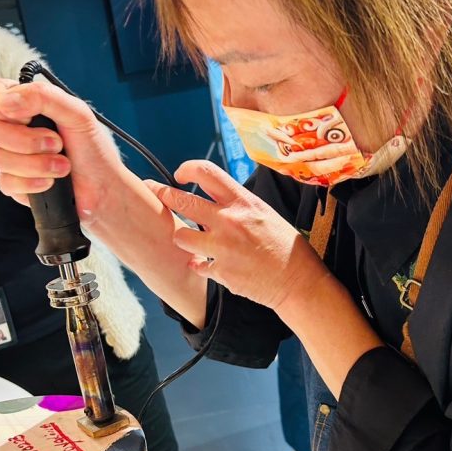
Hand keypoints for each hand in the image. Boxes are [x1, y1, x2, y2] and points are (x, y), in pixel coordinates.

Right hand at [0, 78, 124, 221]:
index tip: (22, 116)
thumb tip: (6, 101)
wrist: (103, 189)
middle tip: (57, 144)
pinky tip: (50, 182)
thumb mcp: (77, 113)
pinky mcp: (14, 184)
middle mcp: (15, 131)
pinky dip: (32, 183)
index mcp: (27, 107)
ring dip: (37, 164)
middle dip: (28, 141)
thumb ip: (43, 96)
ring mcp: (12, 158)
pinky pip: (6, 182)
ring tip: (63, 166)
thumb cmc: (93, 150)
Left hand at [145, 159, 326, 310]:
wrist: (297, 281)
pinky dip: (200, 265)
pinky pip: (196, 265)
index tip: (179, 175)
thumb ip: (237, 207)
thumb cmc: (285, 246)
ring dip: (182, 237)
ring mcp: (222, 248)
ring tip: (189, 240)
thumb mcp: (265, 214)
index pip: (207, 173)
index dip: (187, 169)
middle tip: (154, 192)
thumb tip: (214, 202)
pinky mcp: (220, 272)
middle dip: (162, 194)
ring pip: (181, 236)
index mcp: (243, 203)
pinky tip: (207, 264)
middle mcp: (229, 221)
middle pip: (182, 201)